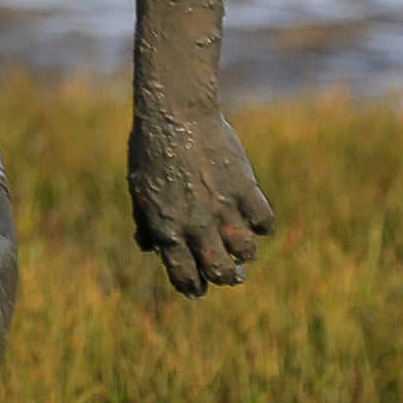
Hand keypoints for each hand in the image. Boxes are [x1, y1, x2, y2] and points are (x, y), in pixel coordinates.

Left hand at [129, 107, 276, 295]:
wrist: (176, 113)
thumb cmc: (151, 149)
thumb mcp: (139, 188)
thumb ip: (145, 221)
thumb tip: (148, 248)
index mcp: (166, 228)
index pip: (184, 275)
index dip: (193, 287)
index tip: (199, 289)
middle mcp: (195, 224)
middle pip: (220, 271)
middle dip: (228, 278)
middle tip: (234, 275)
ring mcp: (222, 207)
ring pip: (245, 250)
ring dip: (245, 253)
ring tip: (242, 245)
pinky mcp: (245, 187)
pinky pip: (263, 220)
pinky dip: (262, 224)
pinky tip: (255, 217)